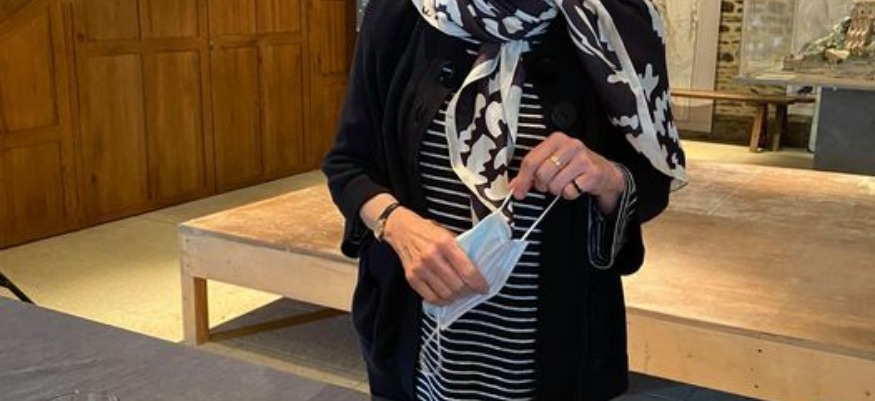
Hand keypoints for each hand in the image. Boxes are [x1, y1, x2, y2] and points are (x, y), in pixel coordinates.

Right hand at [382, 207, 487, 304]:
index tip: (485, 287)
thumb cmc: (428, 231)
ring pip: (446, 294)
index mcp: (445, 243)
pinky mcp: (411, 278)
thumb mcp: (448, 234)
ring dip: (457, 297)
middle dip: (470, 292)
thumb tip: (478, 270)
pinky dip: (443, 301)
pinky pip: (431, 298)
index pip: (467, 271)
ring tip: (461, 293)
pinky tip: (448, 297)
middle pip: (457, 286)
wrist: (402, 230)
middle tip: (474, 290)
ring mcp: (420, 268)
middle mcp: (432, 256)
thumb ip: (461, 250)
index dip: (479, 283)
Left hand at [509, 131, 624, 212]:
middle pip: (542, 174)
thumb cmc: (574, 166)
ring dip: (557, 190)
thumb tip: (514, 186)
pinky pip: (570, 191)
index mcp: (556, 139)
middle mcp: (570, 145)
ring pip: (555, 185)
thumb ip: (532, 171)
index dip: (522, 179)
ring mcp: (583, 158)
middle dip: (542, 185)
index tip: (518, 191)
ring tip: (565, 183)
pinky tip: (576, 185)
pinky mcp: (593, 173)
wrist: (604, 171)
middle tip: (549, 184)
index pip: (531, 160)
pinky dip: (570, 194)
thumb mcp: (553, 161)